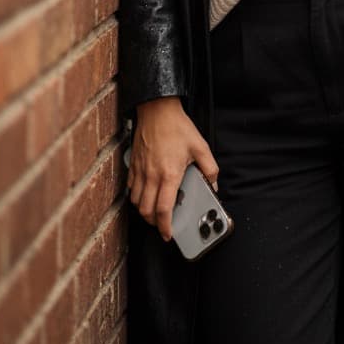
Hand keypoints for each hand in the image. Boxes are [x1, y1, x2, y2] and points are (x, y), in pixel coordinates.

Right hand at [127, 96, 219, 241]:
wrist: (157, 110)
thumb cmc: (177, 127)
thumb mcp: (201, 147)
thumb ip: (210, 168)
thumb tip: (213, 184)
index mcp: (169, 174)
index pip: (164, 210)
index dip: (165, 227)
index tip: (168, 234)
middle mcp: (152, 175)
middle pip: (146, 211)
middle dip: (154, 223)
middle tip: (163, 224)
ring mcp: (140, 170)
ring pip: (136, 201)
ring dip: (144, 211)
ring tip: (154, 211)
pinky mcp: (133, 164)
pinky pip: (131, 187)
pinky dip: (136, 196)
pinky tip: (145, 194)